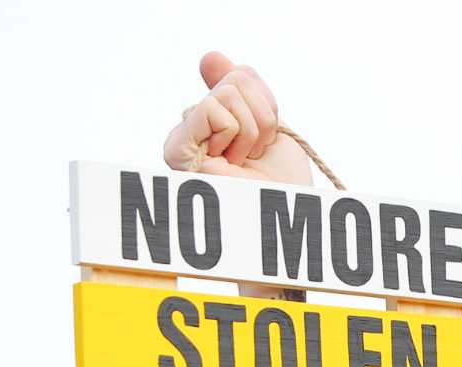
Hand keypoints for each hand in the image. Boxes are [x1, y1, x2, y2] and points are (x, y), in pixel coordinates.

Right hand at [162, 52, 313, 184]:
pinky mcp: (178, 147)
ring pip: (226, 93)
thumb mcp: (269, 124)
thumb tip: (208, 56)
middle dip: (262, 117)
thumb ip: (242, 88)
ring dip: (250, 131)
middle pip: (236, 79)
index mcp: (218, 121)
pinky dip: (232, 132)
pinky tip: (227, 161)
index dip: (268, 104)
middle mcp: (197, 127)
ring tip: (242, 162)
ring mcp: (186, 137)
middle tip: (255, 154)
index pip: (243, 75)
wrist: (283, 216)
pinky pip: (209, 107)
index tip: (267, 140)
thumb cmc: (282, 183)